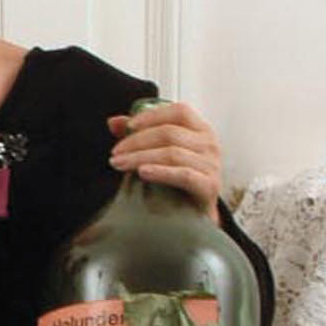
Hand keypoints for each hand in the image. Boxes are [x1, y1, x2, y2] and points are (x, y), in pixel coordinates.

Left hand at [109, 101, 222, 220]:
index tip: (129, 126)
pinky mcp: (209, 186)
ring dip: (140, 157)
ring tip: (120, 164)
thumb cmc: (178, 180)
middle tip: (116, 153)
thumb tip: (114, 122)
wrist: (196, 213)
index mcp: (200, 130)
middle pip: (170, 133)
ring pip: (172, 153)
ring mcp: (211, 165)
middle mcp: (209, 144)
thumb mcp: (161, 152)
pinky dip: (160, 172)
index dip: (152, 116)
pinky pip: (183, 175)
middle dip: (137, 142)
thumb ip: (139, 134)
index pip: (179, 112)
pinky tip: (142, 172)